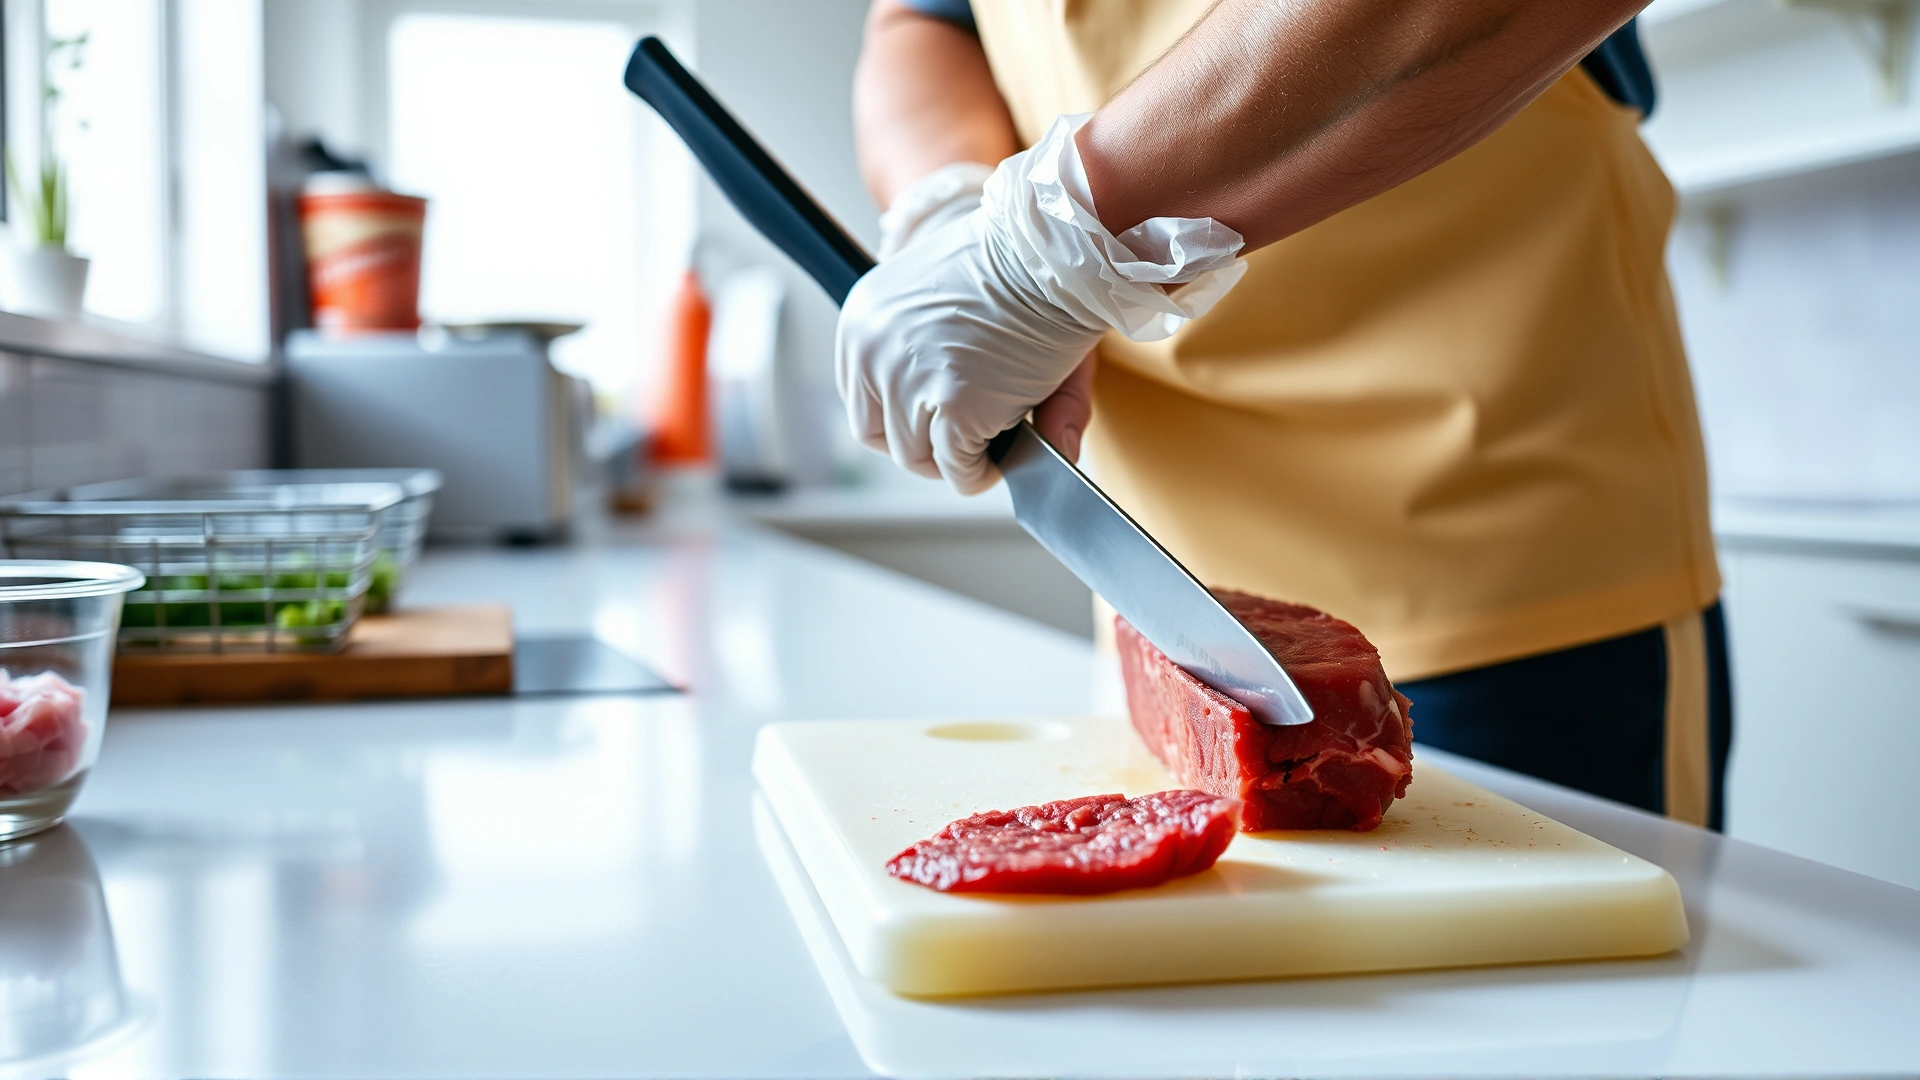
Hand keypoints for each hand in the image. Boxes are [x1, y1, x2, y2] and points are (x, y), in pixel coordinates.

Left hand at [836, 114, 1247, 493]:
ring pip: (919, 459)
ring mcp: (910, 381)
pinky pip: (961, 469)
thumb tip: (1052, 447)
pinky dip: (984, 472)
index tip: (936, 424)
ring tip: (994, 434)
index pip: (862, 402)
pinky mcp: (954, 406)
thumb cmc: (1014, 270)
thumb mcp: (972, 315)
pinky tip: (1007, 451)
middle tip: (969, 436)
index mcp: (861, 323)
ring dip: (957, 460)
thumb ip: (984, 380)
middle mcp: (872, 353)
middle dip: (926, 446)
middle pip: (882, 437)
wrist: (1050, 240)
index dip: (902, 422)